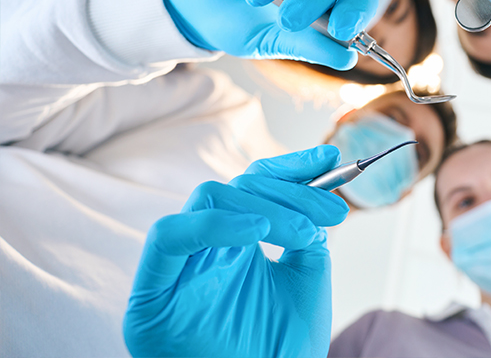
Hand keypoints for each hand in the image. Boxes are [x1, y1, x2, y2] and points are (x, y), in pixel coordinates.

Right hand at [123, 145, 348, 357]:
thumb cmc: (283, 349)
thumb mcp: (306, 279)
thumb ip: (306, 233)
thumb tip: (315, 192)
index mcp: (234, 248)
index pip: (253, 187)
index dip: (289, 168)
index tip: (332, 158)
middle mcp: (203, 251)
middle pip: (235, 189)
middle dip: (288, 193)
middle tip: (333, 215)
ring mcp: (177, 269)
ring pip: (207, 200)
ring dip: (263, 208)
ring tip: (303, 236)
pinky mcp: (151, 293)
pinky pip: (169, 236)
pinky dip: (215, 225)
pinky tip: (256, 233)